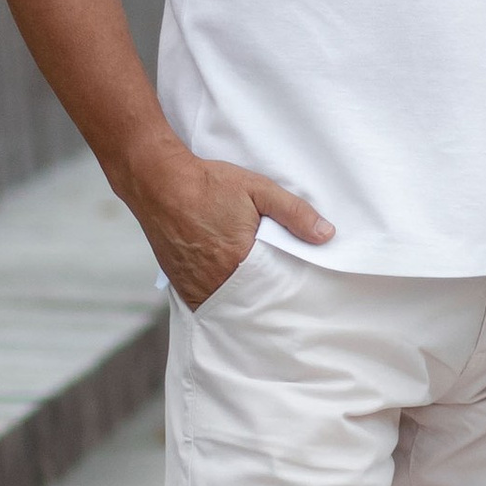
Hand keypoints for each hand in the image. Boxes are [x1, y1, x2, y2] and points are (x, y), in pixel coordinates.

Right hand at [129, 144, 332, 306]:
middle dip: (266, 298)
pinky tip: (231, 291)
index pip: (274, 288)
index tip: (298, 289)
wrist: (159, 181)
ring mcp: (194, 285)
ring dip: (242, 300)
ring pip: (227, 304)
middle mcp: (215, 280)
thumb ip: (294, 213)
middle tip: (281, 296)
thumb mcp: (259, 190)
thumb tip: (326, 234)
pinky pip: (206, 301)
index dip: (287, 288)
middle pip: (251, 301)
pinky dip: (220, 299)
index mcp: (239, 261)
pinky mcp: (179, 283)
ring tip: (257, 294)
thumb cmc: (208, 184)